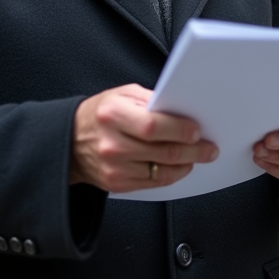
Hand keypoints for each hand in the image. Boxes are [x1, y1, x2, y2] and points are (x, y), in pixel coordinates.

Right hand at [70, 83, 218, 192]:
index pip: (153, 126)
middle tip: (209, 148)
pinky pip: (154, 183)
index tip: (197, 130)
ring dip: (186, 164)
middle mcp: (112, 143)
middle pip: (163, 151)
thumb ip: (151, 100)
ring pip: (162, 170)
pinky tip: (180, 166)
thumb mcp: (121, 95)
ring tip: (197, 156)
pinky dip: (172, 174)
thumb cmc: (99, 114)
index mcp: (113, 114)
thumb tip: (182, 111)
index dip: (179, 130)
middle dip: (193, 150)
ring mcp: (115, 167)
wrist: (70, 142)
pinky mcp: (117, 184)